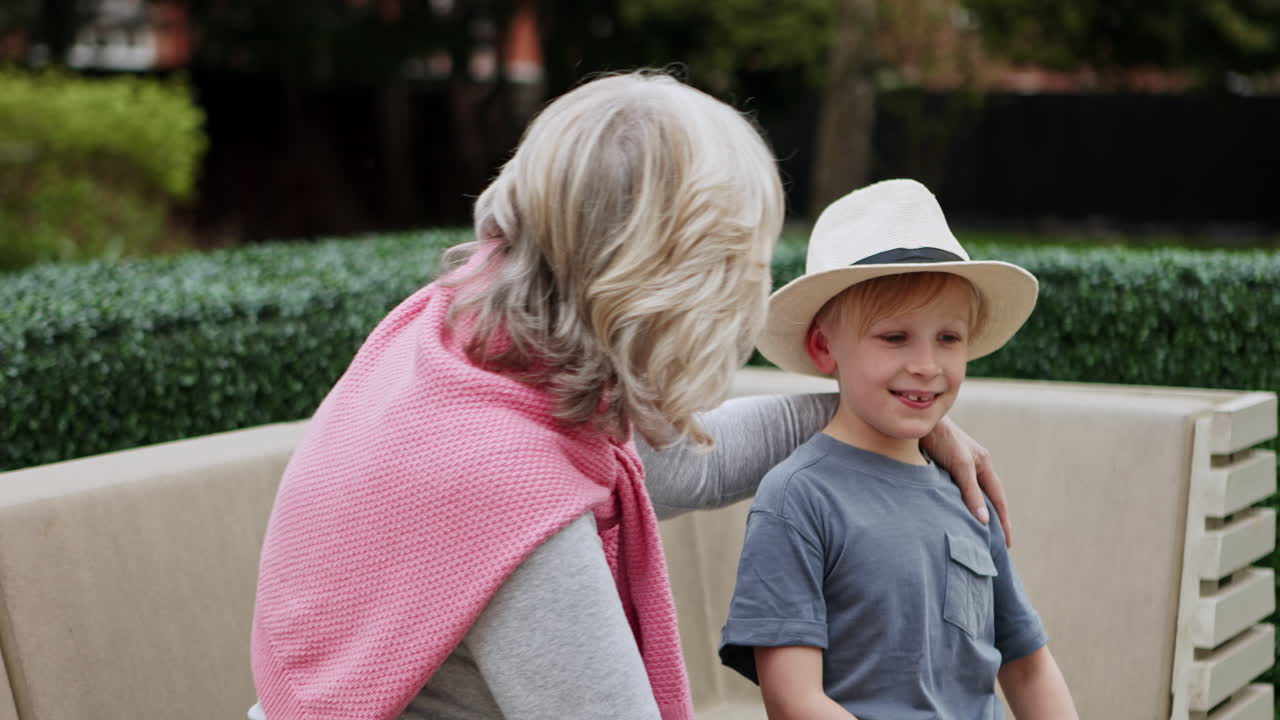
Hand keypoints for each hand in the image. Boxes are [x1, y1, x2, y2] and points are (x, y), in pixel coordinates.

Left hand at [921, 416, 1011, 546]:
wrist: (918, 422)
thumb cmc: (942, 438)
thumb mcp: (960, 465)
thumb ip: (971, 492)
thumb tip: (984, 520)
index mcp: (983, 464)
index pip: (998, 499)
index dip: (1003, 522)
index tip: (1007, 544)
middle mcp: (974, 466)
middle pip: (987, 499)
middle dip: (992, 521)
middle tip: (993, 545)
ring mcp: (958, 466)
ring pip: (969, 496)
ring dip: (973, 514)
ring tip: (974, 537)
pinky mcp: (941, 468)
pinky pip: (953, 492)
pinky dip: (956, 506)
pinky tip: (951, 517)